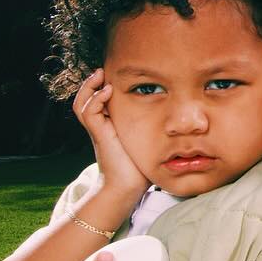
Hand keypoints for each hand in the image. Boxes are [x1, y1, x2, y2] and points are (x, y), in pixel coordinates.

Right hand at [72, 70, 147, 205]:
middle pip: (85, 100)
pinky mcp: (99, 135)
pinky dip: (96, 99)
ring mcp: (98, 131)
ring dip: (89, 88)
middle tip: (102, 71)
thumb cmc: (140, 170)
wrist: (126, 189)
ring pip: (82, 104)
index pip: (99, 102)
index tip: (117, 77)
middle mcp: (101, 127)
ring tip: (100, 75)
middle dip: (92, 84)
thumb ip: (155, 131)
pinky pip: (89, 112)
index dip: (103, 88)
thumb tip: (179, 123)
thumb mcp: (148, 144)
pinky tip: (108, 91)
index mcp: (110, 127)